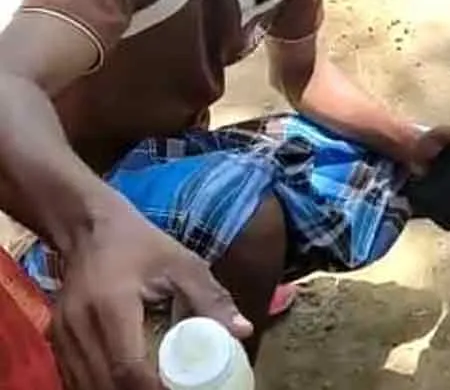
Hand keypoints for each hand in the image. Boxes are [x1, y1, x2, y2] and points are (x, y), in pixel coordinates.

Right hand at [49, 204, 251, 389]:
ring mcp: (62, 334)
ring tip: (156, 387)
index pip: (128, 366)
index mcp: (112, 305)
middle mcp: (80, 325)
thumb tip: (243, 331)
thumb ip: (211, 298)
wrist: (89, 227)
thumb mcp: (182, 264)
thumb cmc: (141, 244)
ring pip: (85, 385)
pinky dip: (100, 387)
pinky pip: (75, 377)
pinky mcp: (56, 339)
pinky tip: (126, 385)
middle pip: (105, 384)